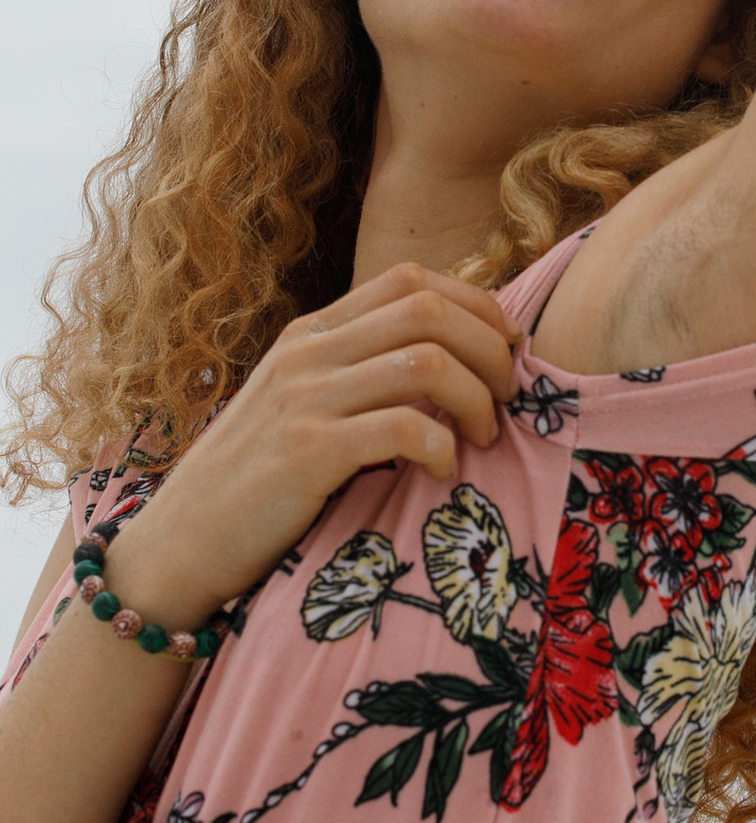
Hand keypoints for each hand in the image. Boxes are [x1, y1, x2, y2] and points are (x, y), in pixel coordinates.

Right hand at [105, 263, 522, 625]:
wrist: (180, 543)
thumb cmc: (257, 481)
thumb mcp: (303, 405)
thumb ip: (359, 373)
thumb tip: (451, 361)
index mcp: (313, 333)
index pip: (411, 280)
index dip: (476, 304)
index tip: (507, 348)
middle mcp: (308, 353)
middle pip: (429, 310)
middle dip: (490, 349)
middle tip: (507, 399)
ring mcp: (304, 400)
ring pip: (426, 361)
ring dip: (476, 399)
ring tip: (484, 439)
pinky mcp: (305, 453)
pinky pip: (403, 427)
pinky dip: (442, 446)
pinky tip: (444, 472)